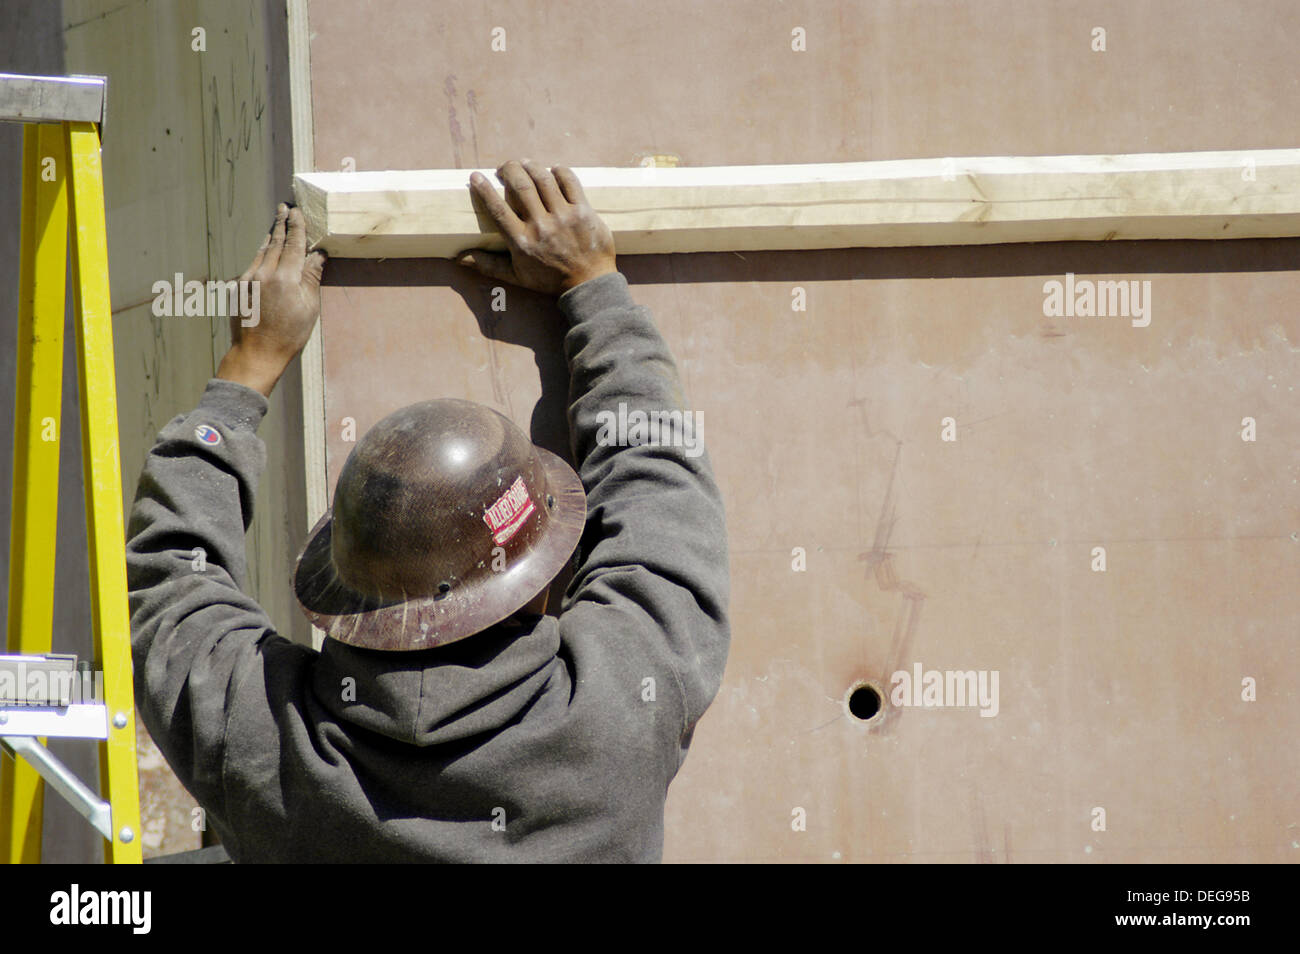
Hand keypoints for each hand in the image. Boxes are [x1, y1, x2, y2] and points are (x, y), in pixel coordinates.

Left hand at [217, 203, 326, 396]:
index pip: (292, 244)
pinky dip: (261, 252)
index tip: (297, 211)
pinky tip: (265, 249)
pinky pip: (253, 263)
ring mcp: (248, 279)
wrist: (257, 353)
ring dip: (270, 234)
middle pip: (274, 241)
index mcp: (285, 278)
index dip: (296, 226)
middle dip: (280, 223)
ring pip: (261, 250)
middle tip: (284, 207)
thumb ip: (311, 277)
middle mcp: (264, 274)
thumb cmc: (289, 334)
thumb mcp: (309, 307)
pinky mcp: (239, 286)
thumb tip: (317, 255)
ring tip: (276, 222)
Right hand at [456, 160, 616, 295]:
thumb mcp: (516, 277)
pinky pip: (570, 182)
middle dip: (508, 169)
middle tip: (504, 167)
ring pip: (543, 179)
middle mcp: (541, 226)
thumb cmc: (550, 280)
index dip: (484, 189)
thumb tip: (459, 259)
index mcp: (521, 241)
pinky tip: (553, 170)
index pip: (497, 209)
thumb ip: (488, 265)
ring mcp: (564, 217)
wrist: (588, 284)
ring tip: (524, 163)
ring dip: (531, 166)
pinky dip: (560, 171)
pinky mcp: (584, 211)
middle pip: (520, 185)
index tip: (476, 176)